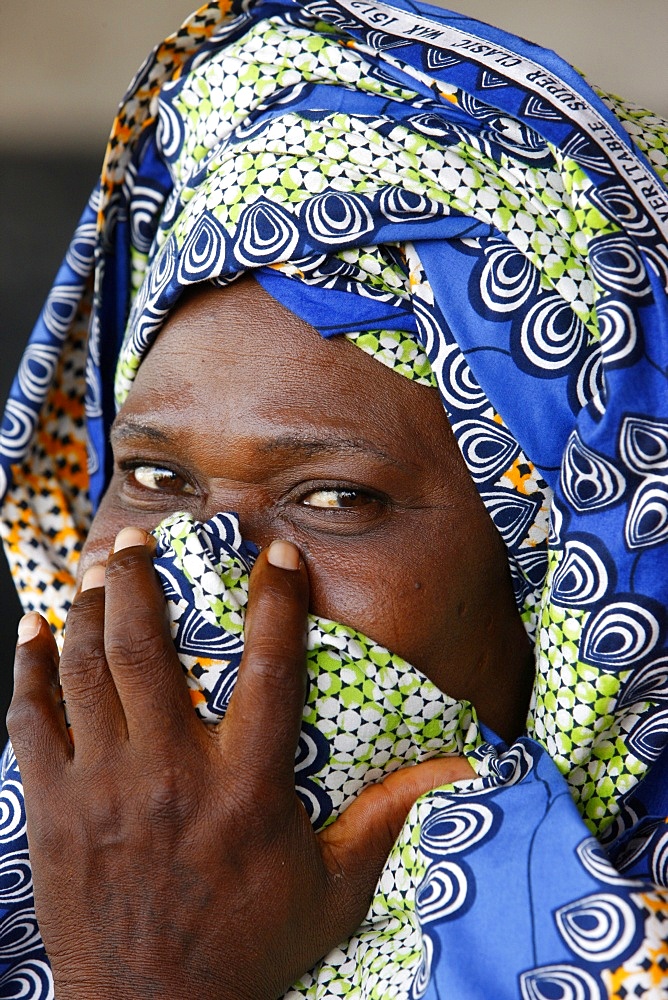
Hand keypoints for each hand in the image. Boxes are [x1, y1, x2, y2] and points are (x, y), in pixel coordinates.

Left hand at [9, 529, 474, 999]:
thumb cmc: (251, 948)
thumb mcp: (334, 888)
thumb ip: (386, 816)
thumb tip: (456, 769)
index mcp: (246, 787)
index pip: (269, 668)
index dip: (276, 602)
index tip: (276, 555)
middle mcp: (172, 774)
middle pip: (148, 648)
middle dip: (140, 580)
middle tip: (141, 537)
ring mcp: (105, 788)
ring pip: (88, 670)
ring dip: (89, 609)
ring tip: (97, 568)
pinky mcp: (54, 809)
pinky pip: (31, 720)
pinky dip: (28, 668)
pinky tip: (32, 629)